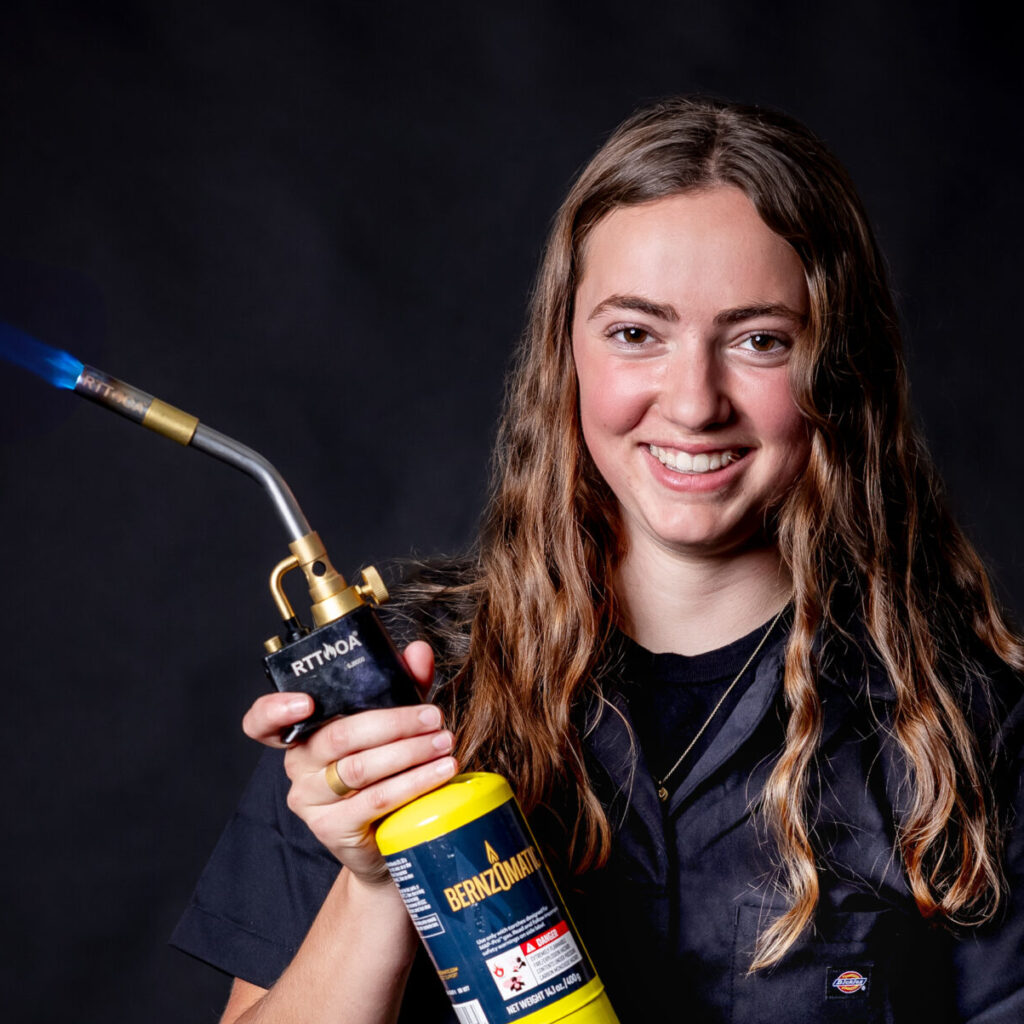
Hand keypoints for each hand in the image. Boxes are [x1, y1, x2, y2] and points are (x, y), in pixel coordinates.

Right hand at [241, 640, 457, 883]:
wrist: (388, 839)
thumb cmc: (386, 770)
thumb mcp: (393, 723)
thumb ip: (403, 686)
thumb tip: (419, 651)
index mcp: (302, 734)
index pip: (262, 723)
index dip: (274, 710)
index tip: (304, 701)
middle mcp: (298, 766)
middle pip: (339, 736)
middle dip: (394, 723)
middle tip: (434, 718)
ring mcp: (310, 800)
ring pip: (360, 768)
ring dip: (410, 752)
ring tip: (444, 743)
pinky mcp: (331, 828)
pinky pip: (376, 799)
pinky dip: (414, 782)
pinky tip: (440, 773)